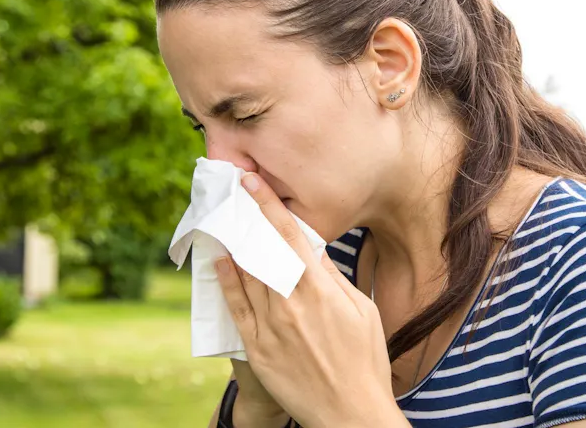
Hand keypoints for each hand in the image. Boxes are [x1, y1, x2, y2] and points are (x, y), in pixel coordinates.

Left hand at [214, 172, 404, 426]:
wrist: (350, 413)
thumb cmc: (364, 361)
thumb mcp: (362, 311)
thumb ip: (335, 278)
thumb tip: (314, 251)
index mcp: (320, 289)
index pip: (289, 235)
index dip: (267, 204)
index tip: (251, 181)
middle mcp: (291, 302)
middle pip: (262, 249)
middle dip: (246, 217)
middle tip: (232, 193)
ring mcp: (271, 326)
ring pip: (246, 274)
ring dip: (234, 243)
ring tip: (225, 220)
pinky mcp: (257, 349)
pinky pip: (236, 308)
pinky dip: (227, 282)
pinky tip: (221, 262)